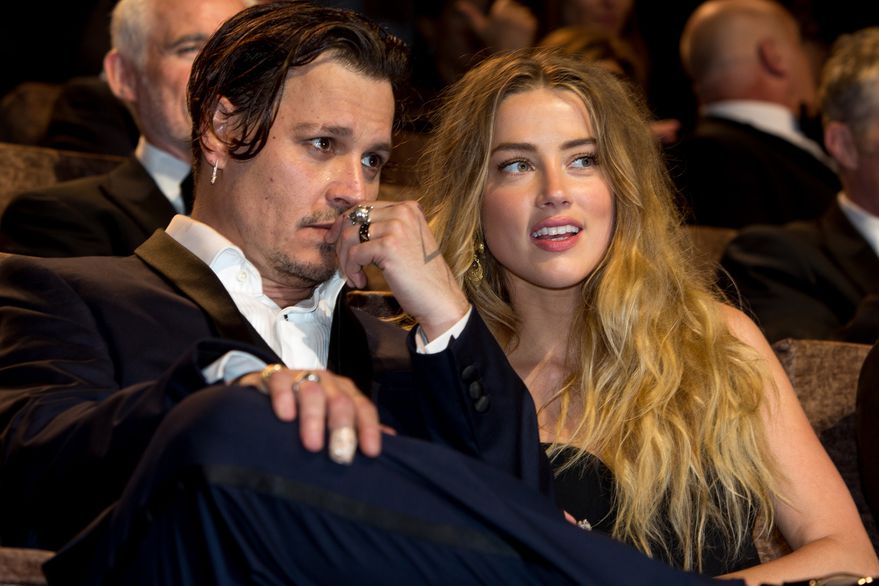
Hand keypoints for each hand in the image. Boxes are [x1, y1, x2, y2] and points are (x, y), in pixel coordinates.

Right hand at [237, 366, 381, 463]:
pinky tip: (285, 417)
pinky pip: (281, 381)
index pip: (364, 409)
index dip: (369, 429)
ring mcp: (302, 376)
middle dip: (342, 428)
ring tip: (313, 445)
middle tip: (341, 455)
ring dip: (314, 418)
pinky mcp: (275, 375)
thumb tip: (392, 439)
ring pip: (313, 392)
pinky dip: (284, 398)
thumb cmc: (307, 410)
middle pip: (341, 402)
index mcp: (346, 393)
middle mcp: (328, 383)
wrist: (269, 388)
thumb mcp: (333, 419)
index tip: (371, 453)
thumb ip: (359, 428)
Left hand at [328, 201, 469, 341]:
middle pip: (353, 219)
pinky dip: (352, 270)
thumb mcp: (405, 241)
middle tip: (344, 265)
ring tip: (354, 276)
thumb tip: (346, 226)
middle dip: (341, 243)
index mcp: (408, 207)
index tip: (334, 240)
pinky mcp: (389, 247)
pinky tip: (361, 282)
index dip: (344, 223)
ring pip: (350, 236)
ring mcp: (397, 227)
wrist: (439, 298)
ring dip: (345, 260)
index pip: (363, 207)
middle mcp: (403, 212)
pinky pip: (354, 254)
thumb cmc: (421, 276)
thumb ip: (384, 228)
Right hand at [456, 0, 536, 51]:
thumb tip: (458, 5)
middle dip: (513, 17)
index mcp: (498, 12)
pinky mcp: (531, 25)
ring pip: (524, 13)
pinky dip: (528, 27)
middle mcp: (510, 13)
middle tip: (508, 33)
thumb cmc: (493, 44)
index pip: (505, 3)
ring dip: (520, 22)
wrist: (507, 59)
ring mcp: (521, 19)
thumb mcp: (481, 29)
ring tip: (513, 35)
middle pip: (516, 7)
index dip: (504, 13)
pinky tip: (521, 37)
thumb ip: (471, 15)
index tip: (501, 26)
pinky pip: (531, 20)